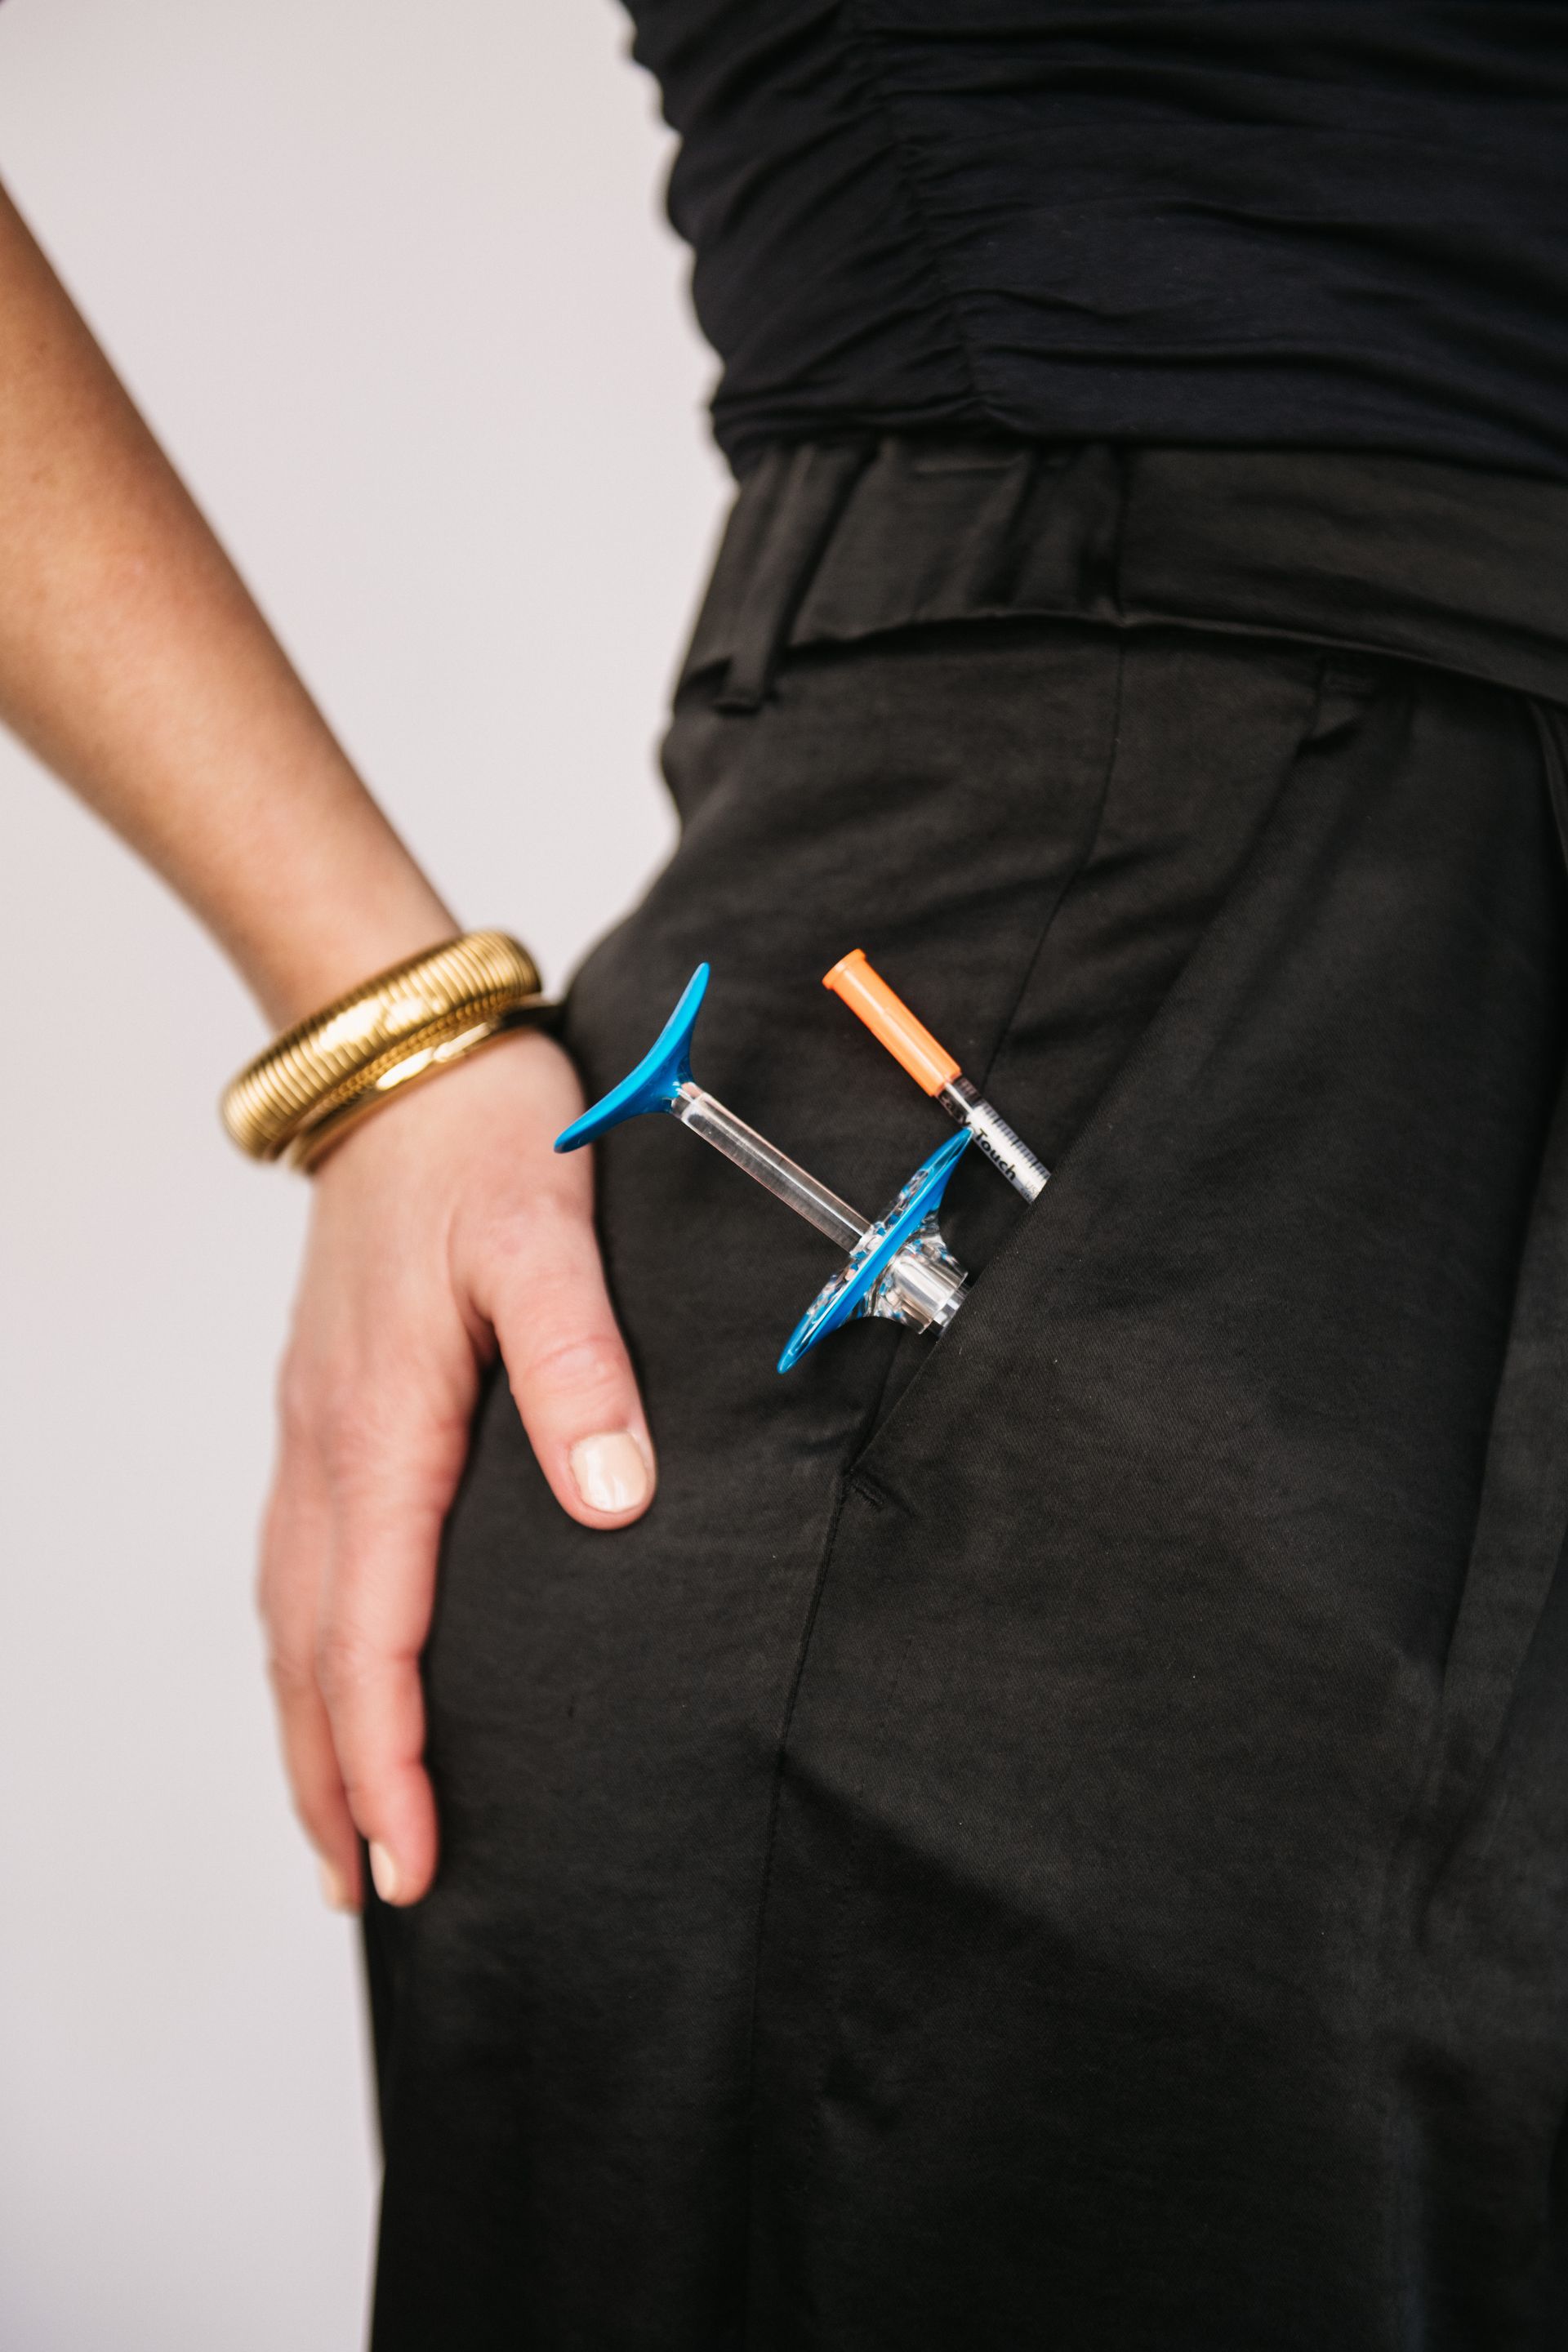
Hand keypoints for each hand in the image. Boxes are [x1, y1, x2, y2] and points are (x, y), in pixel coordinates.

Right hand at [257, 1031, 653, 1912]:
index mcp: (383, 1421)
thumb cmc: (486, 1141)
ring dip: (312, 1730)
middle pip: (312, 1650)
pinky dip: (309, 1651)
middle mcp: (330, 1443)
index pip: (372, 1629)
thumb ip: (580, 1360)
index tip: (411, 1854)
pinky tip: (331, 1681)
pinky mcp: (329, 1411)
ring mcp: (317, 1430)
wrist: (410, 1066)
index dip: (388, 1754)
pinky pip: (301, 1563)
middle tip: (375, 1890)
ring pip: (293, 1615)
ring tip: (342, 1829)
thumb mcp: (550, 1233)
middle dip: (338, 1778)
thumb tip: (610, 1496)